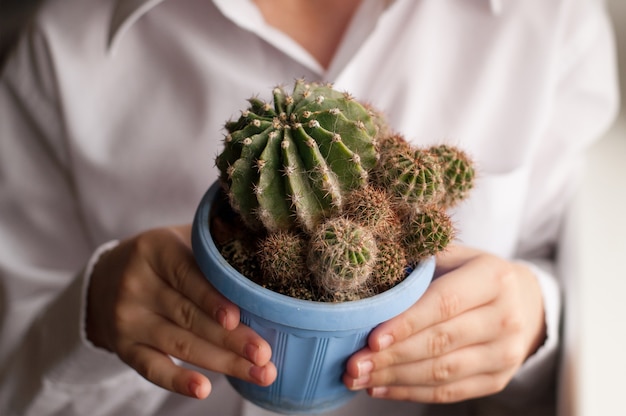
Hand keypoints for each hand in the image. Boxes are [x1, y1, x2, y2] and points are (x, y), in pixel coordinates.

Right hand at [85, 225, 276, 398]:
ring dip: (222, 362)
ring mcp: (128, 319)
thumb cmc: (165, 258)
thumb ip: (213, 247)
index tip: (237, 317)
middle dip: (231, 338)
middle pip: (189, 315)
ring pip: (180, 344)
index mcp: (156, 250)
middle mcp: (136, 284)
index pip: (187, 275)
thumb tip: (262, 255)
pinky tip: (202, 390)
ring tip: (259, 372)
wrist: (106, 279)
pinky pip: (151, 368)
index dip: (212, 298)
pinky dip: (177, 381)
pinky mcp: (124, 347)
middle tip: (264, 353)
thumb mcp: (181, 239)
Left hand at [343, 245, 545, 402]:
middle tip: (353, 365)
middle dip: (392, 357)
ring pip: (443, 372)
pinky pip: (449, 392)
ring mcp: (506, 353)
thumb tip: (366, 272)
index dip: (407, 323)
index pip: (445, 303)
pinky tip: (380, 387)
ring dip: (395, 378)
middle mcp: (506, 317)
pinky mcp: (497, 380)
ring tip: (358, 378)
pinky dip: (411, 392)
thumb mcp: (453, 255)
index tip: (371, 339)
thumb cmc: (470, 272)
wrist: (522, 300)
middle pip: (441, 342)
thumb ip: (419, 261)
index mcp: (494, 277)